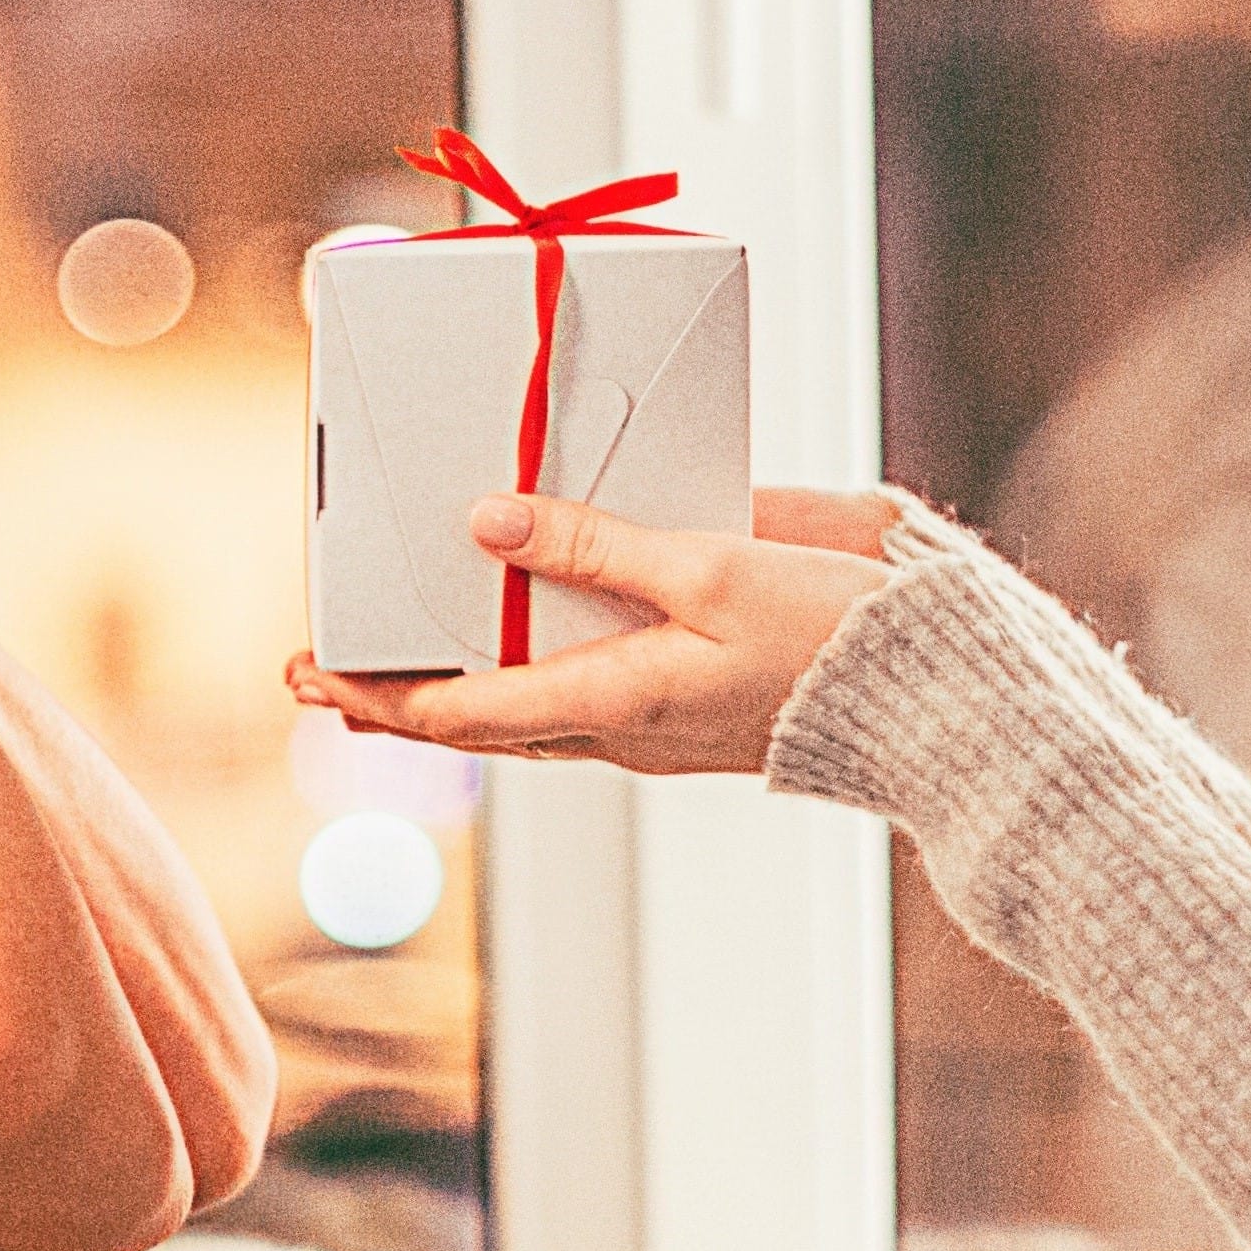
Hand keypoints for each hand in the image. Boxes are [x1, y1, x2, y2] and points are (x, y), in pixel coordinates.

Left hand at [283, 487, 900, 777]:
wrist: (939, 702)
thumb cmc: (832, 640)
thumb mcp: (711, 570)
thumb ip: (598, 544)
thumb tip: (488, 523)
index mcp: (617, 702)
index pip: (465, 714)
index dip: (381, 696)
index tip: (311, 674)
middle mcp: (623, 727)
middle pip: (481, 724)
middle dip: (397, 700)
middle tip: (316, 676)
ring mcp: (657, 726)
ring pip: (532, 717)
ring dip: (461, 688)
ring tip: (398, 660)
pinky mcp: (693, 707)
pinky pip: (590, 694)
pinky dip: (538, 668)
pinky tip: (523, 632)